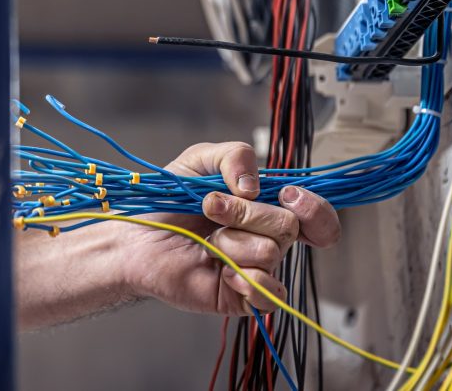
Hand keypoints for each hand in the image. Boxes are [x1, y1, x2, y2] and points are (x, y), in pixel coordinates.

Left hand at [118, 142, 339, 315]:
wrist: (135, 236)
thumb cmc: (167, 201)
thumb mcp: (200, 160)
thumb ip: (234, 155)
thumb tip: (255, 187)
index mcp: (266, 207)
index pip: (316, 215)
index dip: (313, 207)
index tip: (287, 195)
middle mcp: (267, 239)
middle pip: (288, 226)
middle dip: (245, 213)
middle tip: (210, 208)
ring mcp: (257, 269)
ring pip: (270, 252)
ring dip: (229, 241)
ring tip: (206, 242)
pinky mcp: (243, 297)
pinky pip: (269, 295)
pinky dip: (246, 279)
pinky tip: (221, 272)